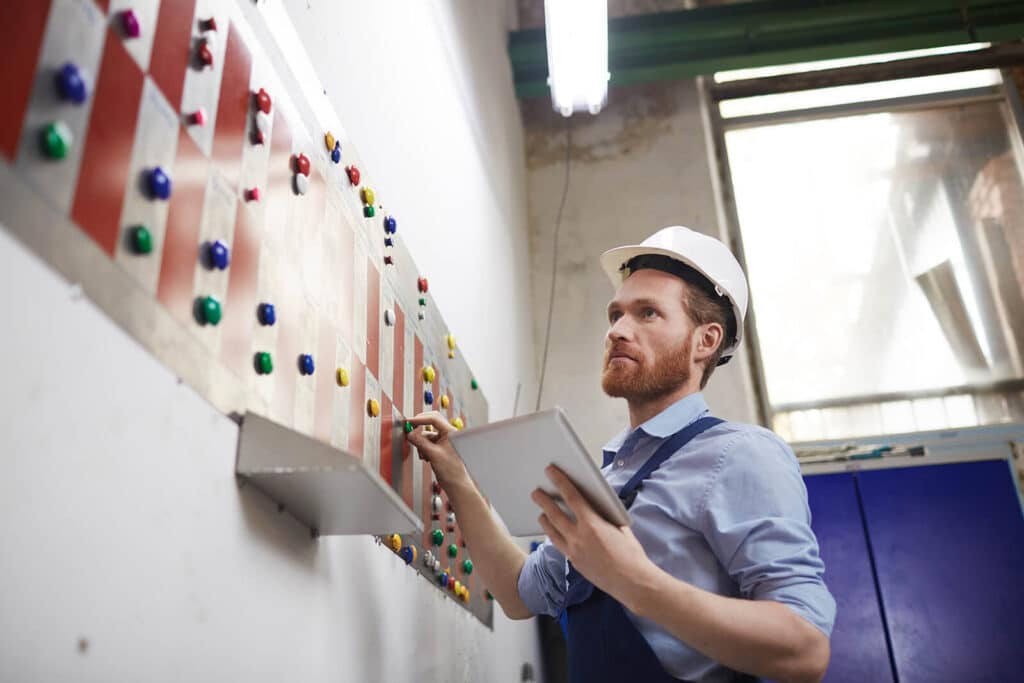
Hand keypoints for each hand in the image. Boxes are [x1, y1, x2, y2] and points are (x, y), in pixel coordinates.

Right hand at [405, 411, 470, 489]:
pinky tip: (425, 457)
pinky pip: (427, 443)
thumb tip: (410, 433)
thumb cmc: (452, 471)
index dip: (420, 419)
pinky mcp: (439, 448)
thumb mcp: (433, 454)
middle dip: (419, 427)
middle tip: (409, 429)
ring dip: (421, 443)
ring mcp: (443, 441)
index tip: (409, 422)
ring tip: (423, 454)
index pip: (434, 419)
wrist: (455, 484)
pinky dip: (423, 448)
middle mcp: (448, 434)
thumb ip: (420, 442)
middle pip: (430, 423)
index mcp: (451, 432)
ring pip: (427, 435)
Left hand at [532, 465, 654, 602]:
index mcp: (592, 524)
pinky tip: (554, 533)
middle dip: (543, 501)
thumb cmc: (631, 553)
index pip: (571, 497)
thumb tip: (595, 505)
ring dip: (545, 520)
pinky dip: (555, 536)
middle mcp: (578, 537)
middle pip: (554, 514)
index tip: (551, 472)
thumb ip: (604, 515)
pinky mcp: (574, 563)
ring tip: (541, 513)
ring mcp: (574, 552)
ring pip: (552, 532)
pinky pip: (559, 545)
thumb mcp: (620, 526)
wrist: (632, 582)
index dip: (560, 481)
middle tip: (536, 492)